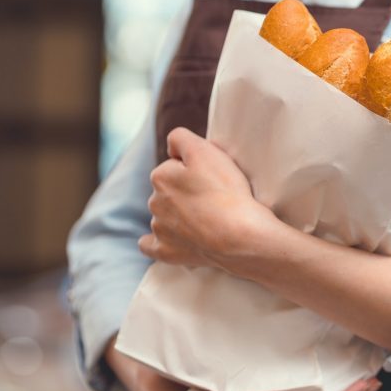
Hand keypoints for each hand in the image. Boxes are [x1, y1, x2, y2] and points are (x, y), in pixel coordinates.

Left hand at [141, 127, 269, 268]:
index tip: (212, 176)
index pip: (174, 165)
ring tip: (207, 219)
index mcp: (161, 177)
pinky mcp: (167, 252)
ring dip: (178, 215)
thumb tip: (171, 146)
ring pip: (164, 215)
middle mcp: (154, 202)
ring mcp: (160, 229)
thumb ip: (181, 138)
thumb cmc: (225, 191)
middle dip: (185, 191)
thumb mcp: (205, 151)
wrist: (239, 237)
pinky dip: (156, 242)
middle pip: (169, 191)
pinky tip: (169, 240)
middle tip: (213, 196)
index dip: (194, 168)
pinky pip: (151, 245)